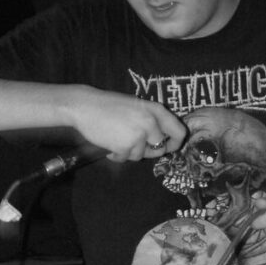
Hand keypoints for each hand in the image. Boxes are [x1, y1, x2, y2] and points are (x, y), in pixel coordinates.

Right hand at [71, 88, 185, 162]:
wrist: (85, 106)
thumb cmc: (109, 106)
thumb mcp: (137, 107)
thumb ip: (151, 121)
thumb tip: (162, 141)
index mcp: (157, 110)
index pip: (180, 132)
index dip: (175, 143)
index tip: (167, 147)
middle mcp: (151, 122)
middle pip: (161, 149)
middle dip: (149, 151)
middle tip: (135, 146)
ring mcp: (139, 135)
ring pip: (141, 155)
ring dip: (130, 152)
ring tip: (117, 140)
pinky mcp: (126, 146)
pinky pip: (126, 158)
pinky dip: (118, 156)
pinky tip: (110, 146)